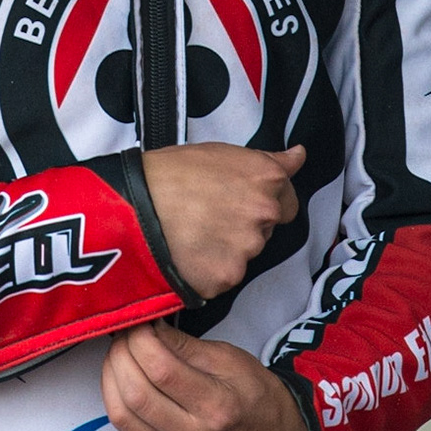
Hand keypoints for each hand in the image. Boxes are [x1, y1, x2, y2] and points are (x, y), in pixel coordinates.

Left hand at [102, 320, 310, 430]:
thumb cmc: (257, 395)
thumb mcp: (230, 358)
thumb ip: (186, 345)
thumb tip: (151, 328)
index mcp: (216, 407)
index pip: (161, 370)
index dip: (141, 340)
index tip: (140, 322)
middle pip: (136, 393)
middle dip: (121, 354)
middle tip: (125, 333)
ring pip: (122, 414)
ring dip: (111, 377)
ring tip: (119, 353)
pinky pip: (125, 430)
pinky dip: (115, 400)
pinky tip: (121, 379)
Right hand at [141, 143, 304, 298]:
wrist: (132, 207)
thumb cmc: (169, 174)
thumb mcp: (222, 153)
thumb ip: (267, 160)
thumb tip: (299, 156)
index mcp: (267, 180)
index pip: (288, 204)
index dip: (265, 204)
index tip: (242, 204)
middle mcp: (263, 214)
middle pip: (264, 230)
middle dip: (243, 227)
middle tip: (208, 216)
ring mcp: (246, 249)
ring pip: (243, 255)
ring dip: (225, 249)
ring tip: (192, 232)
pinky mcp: (225, 278)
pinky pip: (222, 277)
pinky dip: (208, 270)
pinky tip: (187, 252)